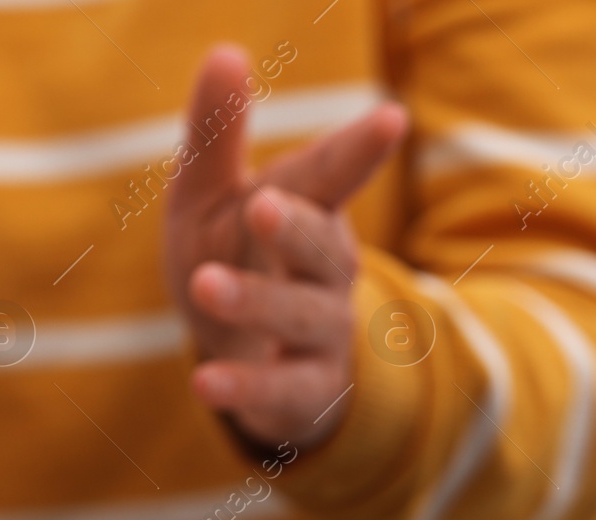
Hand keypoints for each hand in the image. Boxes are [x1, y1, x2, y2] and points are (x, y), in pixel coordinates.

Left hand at [166, 46, 406, 449]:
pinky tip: (205, 384)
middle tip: (264, 203)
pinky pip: (279, 390)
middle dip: (298, 229)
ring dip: (258, 301)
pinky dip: (244, 389)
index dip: (358, 152)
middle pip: (324, 250)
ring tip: (206, 286)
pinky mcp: (303, 392)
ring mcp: (322, 335)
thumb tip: (225, 50)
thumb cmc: (232, 259)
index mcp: (308, 214)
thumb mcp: (210, 198)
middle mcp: (327, 272)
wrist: (245, 356)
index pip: (331, 179)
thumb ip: (217, 135)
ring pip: (305, 318)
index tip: (390, 121)